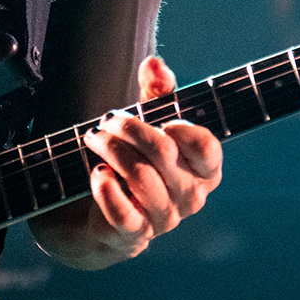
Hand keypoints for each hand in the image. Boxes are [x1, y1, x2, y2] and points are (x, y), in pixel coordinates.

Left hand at [77, 55, 223, 261]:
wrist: (100, 213)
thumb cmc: (135, 158)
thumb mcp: (149, 120)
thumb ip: (157, 90)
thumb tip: (154, 64)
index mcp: (205, 170)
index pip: (206, 147)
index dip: (181, 129)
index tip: (160, 118)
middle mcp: (191, 197)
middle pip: (163, 152)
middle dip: (129, 127)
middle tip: (108, 119)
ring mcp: (165, 219)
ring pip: (140, 177)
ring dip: (111, 150)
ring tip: (93, 138)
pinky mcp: (134, 236)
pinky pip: (123, 213)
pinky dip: (106, 190)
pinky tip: (97, 174)